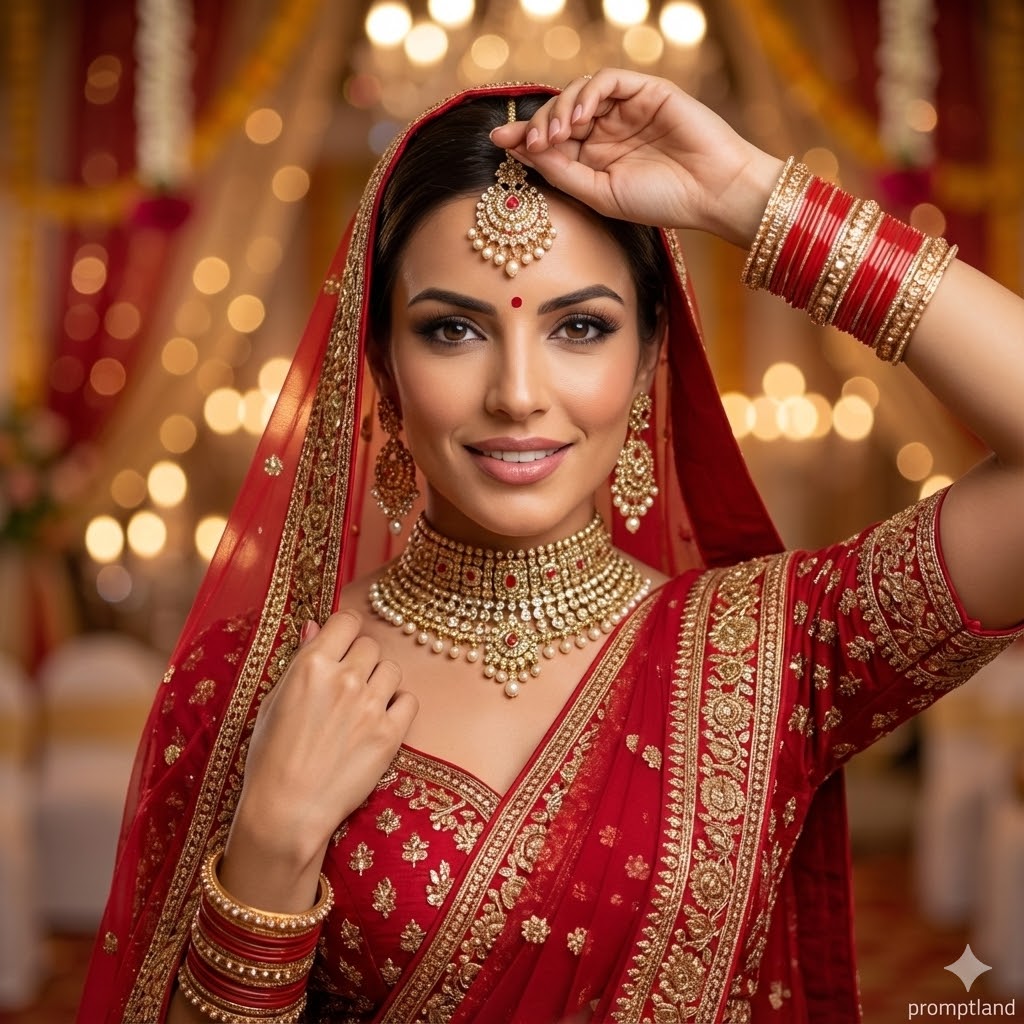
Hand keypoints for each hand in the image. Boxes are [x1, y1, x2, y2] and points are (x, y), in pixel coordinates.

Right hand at [223, 612, 416, 897]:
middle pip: (370, 645)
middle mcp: (345, 678)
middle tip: (347, 686)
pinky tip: (380, 720)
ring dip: (380, 682)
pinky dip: (398, 706)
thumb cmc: (270, 757)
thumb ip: (301, 660)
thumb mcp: (274, 701)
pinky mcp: (390, 733)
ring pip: (392, 670)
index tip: (343, 646)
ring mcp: (371, 706)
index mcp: (312, 665)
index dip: (346, 632)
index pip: (347, 621)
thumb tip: (316, 626)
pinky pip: (409, 700)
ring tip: (361, 707)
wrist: (286, 810)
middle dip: (361, 660)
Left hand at [490, 68, 783, 246]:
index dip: (523, 138)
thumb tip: (520, 150)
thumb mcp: (600, 194)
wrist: (712, 193)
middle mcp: (607, 131)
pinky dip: (587, 94)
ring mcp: (626, 109)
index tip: (497, 141)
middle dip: (537, 124)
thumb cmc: (662, 201)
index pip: (552, 141)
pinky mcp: (646, 90)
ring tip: (553, 135)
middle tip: (525, 142)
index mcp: (595, 158)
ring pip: (578, 94)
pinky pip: (607, 81)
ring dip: (559, 110)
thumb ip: (562, 172)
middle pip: (559, 114)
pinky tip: (578, 118)